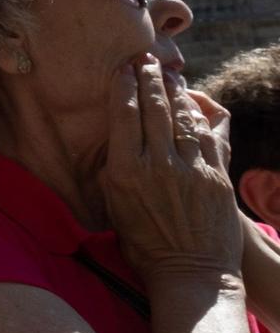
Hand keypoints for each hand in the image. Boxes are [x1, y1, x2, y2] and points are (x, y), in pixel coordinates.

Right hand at [102, 59, 243, 283]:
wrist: (192, 273)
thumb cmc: (146, 245)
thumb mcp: (115, 207)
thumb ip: (115, 171)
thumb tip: (116, 142)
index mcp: (126, 171)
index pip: (124, 115)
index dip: (124, 86)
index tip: (123, 68)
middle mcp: (158, 165)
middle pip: (154, 108)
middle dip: (150, 78)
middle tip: (145, 58)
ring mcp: (191, 168)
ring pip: (182, 116)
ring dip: (175, 90)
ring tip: (168, 73)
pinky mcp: (218, 175)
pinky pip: (210, 134)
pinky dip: (202, 114)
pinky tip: (194, 102)